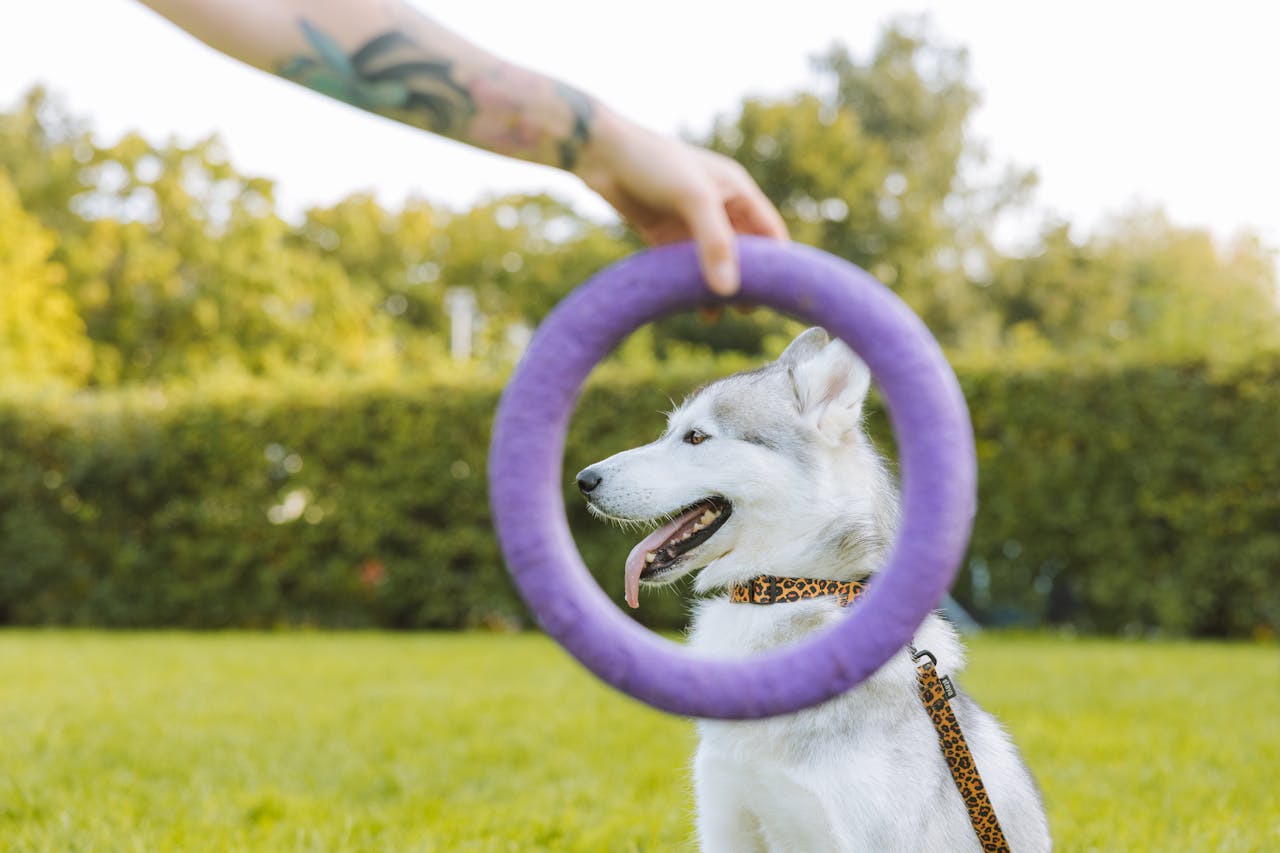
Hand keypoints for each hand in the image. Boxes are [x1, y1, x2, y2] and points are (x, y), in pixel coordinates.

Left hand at [574, 115, 788, 295]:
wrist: (602, 155)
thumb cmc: (654, 163)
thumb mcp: (693, 198)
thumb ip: (715, 243)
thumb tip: (729, 292)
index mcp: (736, 192)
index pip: (770, 231)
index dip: (778, 262)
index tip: (781, 294)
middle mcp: (718, 208)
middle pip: (744, 252)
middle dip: (748, 280)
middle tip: (748, 312)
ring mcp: (691, 224)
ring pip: (714, 263)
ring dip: (717, 288)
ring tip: (717, 315)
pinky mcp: (665, 237)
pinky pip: (686, 268)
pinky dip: (692, 287)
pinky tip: (694, 309)